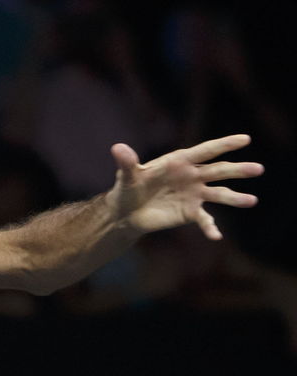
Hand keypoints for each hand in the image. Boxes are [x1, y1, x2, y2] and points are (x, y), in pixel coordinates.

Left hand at [108, 134, 262, 239]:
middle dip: (238, 170)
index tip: (245, 139)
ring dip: (235, 198)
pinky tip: (216, 236)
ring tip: (252, 201)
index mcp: (179, 161)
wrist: (126, 212)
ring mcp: (194, 194)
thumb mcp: (127, 175)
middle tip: (258, 169)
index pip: (206, 151)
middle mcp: (192, 176)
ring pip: (219, 194)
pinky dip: (210, 228)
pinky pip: (204, 220)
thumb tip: (118, 148)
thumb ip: (127, 162)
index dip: (224, 144)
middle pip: (219, 171)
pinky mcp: (190, 212)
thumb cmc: (128, 188)